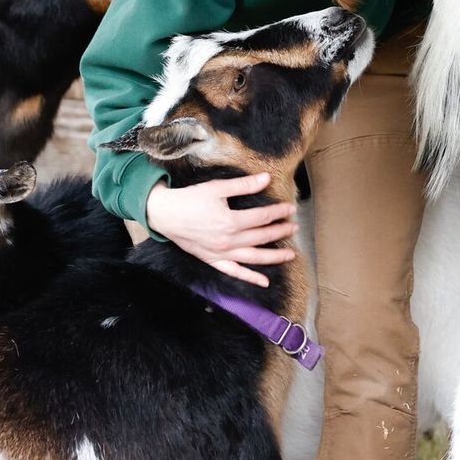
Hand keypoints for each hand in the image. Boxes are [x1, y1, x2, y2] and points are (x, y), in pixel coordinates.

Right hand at [145, 174, 297, 286]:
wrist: (165, 215)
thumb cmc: (190, 200)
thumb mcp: (217, 188)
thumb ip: (243, 186)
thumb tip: (266, 178)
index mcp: (231, 221)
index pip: (262, 217)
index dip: (278, 212)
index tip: (290, 208)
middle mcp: (229, 241)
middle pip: (262, 237)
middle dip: (280, 232)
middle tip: (294, 227)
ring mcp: (222, 253)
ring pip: (254, 257)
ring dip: (274, 256)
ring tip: (290, 254)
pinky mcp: (214, 260)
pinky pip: (235, 272)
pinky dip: (250, 278)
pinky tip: (264, 281)